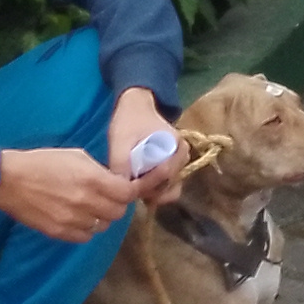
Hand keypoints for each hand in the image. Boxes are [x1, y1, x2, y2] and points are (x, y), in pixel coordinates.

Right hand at [0, 145, 135, 244]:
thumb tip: (115, 182)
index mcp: (92, 179)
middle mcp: (86, 201)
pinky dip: (86, 229)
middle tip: (108, 197)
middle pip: (118, 213)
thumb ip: (99, 171)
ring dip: (101, 217)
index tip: (128, 189)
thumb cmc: (43, 163)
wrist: (9, 180)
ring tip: (90, 207)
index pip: (128, 194)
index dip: (132, 191)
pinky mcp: (59, 232)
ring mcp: (72, 219)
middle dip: (117, 204)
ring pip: (102, 226)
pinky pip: (84, 237)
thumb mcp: (77, 156)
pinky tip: (78, 218)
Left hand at [105, 89, 181, 206]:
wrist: (136, 109)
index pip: (165, 174)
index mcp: (176, 144)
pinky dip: (155, 192)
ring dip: (152, 194)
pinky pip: (168, 187)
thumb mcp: (120, 139)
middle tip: (128, 191)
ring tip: (133, 190)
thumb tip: (120, 189)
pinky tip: (138, 190)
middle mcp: (182, 156)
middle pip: (170, 185)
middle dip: (149, 192)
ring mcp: (178, 163)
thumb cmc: (129, 121)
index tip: (127, 188)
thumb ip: (121, 163)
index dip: (146, 185)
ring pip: (170, 189)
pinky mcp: (172, 168)